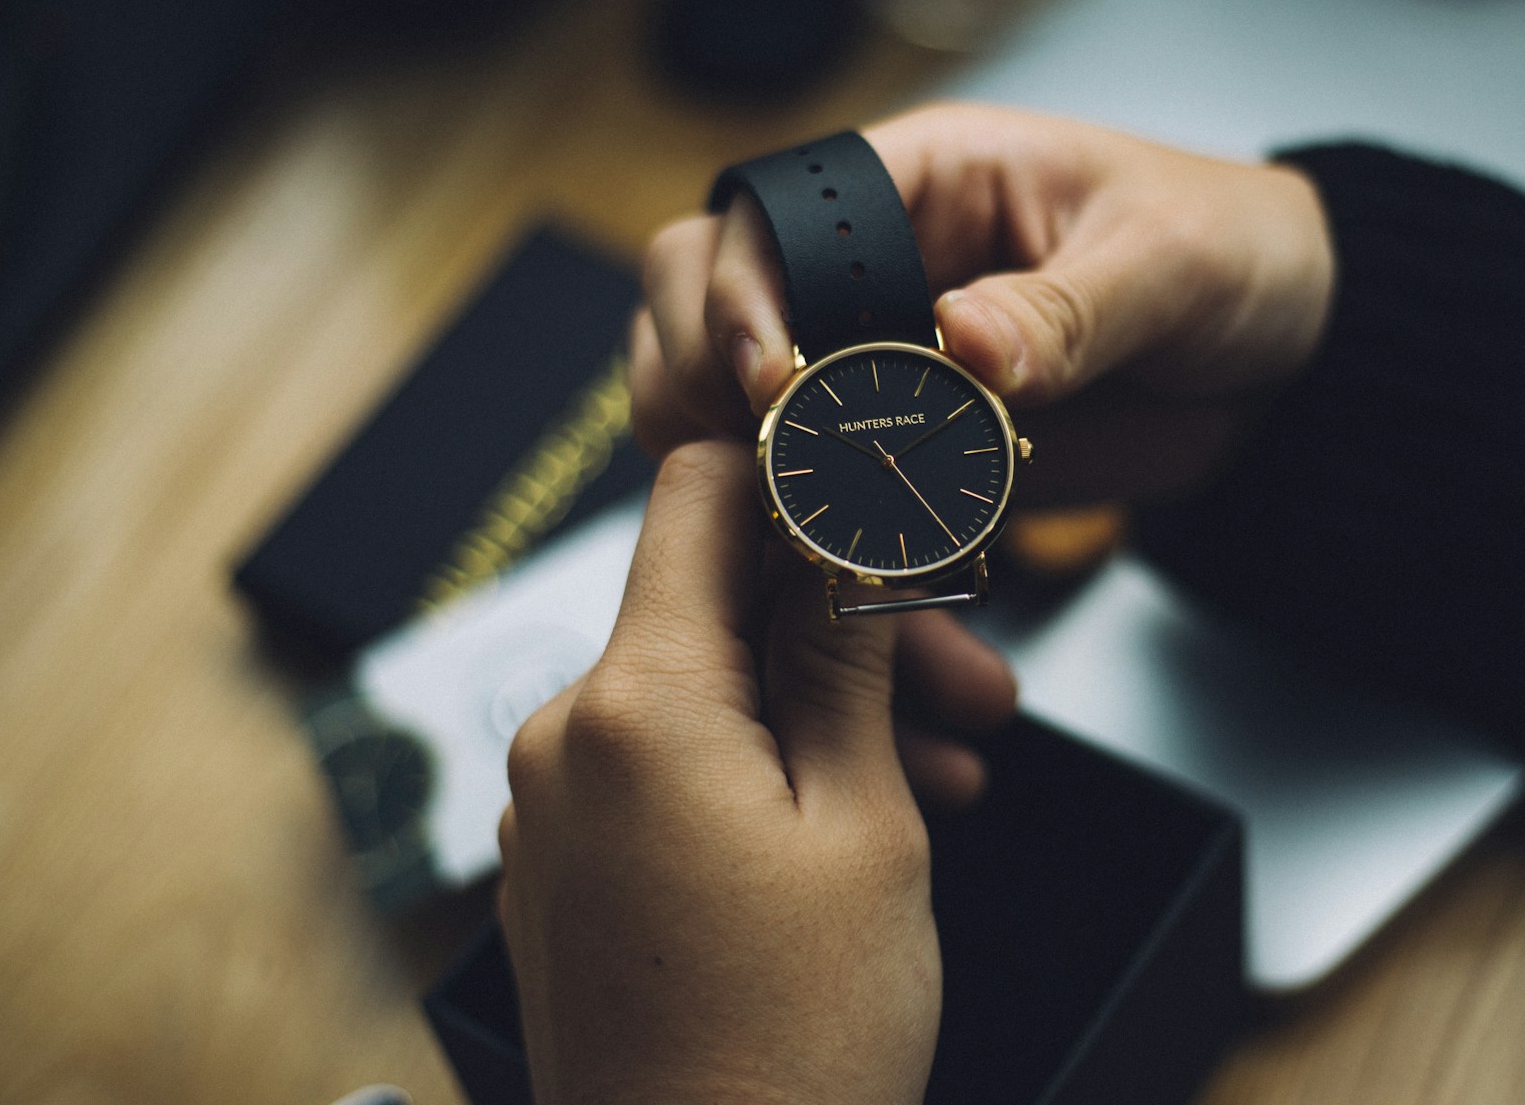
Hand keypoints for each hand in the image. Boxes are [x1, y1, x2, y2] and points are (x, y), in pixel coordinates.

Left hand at [499, 443, 1003, 1104]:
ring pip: (703, 694)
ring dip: (819, 708)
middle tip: (969, 681)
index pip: (697, 496)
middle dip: (845, 623)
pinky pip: (666, 768)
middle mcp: (566, 741)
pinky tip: (859, 817)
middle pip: (715, 607)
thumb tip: (853, 546)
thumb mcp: (864, 829)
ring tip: (942, 776)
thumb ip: (849, 664)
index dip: (796, 478)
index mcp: (635, 707)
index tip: (880, 501)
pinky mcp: (566, 869)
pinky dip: (759, 767)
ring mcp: (555, 811)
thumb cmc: (790, 1046)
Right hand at [631, 103, 1334, 502]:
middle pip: (699, 306)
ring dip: (738, 478)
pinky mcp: (908, 451)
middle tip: (762, 466)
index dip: (741, 297)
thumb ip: (1068, 306)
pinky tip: (869, 599)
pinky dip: (821, 555)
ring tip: (801, 540)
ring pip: (733, 410)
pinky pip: (825, 501)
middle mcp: (876, 269)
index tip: (771, 384)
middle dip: (701, 386)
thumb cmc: (1232, 252)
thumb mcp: (1169, 264)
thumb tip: (965, 339)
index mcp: (921, 183)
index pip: (769, 219)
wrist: (1288, 352)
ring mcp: (879, 362)